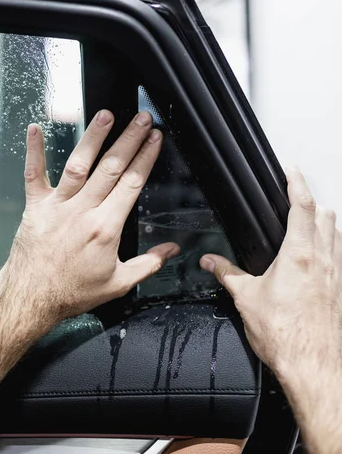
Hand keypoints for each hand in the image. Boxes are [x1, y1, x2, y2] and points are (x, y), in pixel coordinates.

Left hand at [0, 110, 178, 322]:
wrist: (31, 299)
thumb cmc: (73, 292)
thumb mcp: (119, 283)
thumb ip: (149, 264)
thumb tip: (173, 250)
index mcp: (106, 228)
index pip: (131, 183)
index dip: (146, 157)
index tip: (155, 138)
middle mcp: (82, 211)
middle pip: (111, 167)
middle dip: (129, 139)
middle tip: (141, 118)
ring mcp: (57, 206)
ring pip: (78, 164)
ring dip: (93, 137)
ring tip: (106, 115)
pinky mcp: (35, 206)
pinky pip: (34, 174)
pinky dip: (34, 151)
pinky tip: (35, 128)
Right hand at [200, 167, 341, 380]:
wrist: (313, 367)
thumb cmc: (286, 336)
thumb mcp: (246, 299)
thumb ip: (227, 274)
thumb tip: (210, 261)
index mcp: (299, 255)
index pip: (303, 205)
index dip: (297, 182)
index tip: (291, 170)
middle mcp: (324, 260)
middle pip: (327, 214)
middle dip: (312, 201)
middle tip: (297, 199)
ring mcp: (337, 274)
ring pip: (338, 232)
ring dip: (326, 222)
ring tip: (308, 223)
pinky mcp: (341, 289)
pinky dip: (333, 245)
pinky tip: (319, 258)